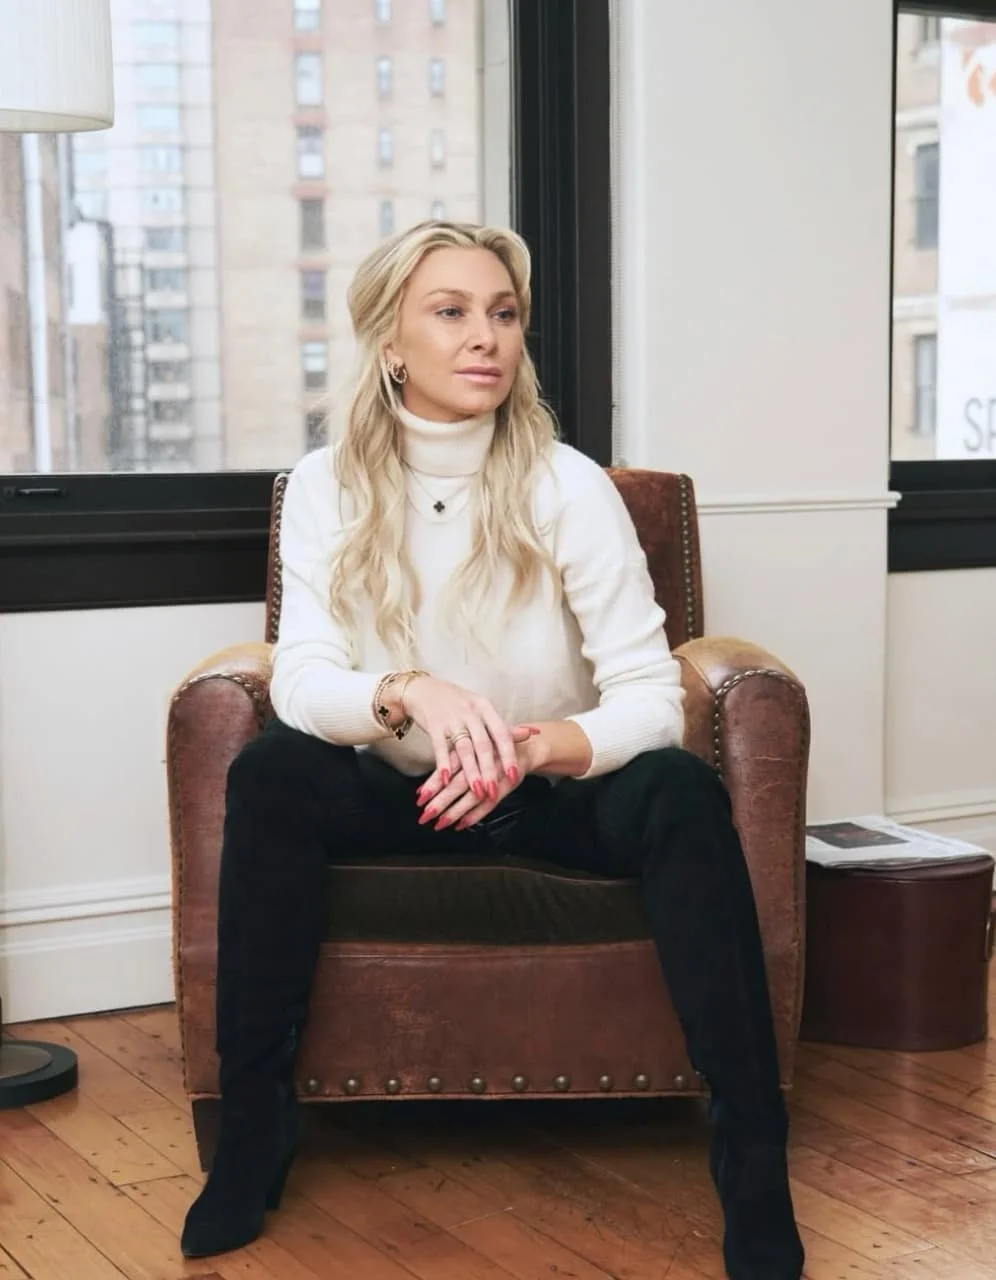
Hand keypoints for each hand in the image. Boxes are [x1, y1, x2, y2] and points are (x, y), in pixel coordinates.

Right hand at [402, 674, 536, 800]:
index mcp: (486, 707)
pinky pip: (440, 747)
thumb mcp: (482, 709)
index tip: (514, 775)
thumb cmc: (457, 702)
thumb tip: (534, 732)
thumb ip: (505, 725)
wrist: (423, 689)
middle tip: (495, 791)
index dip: (508, 755)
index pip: (502, 733)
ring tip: (477, 792)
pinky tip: (446, 780)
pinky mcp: (434, 724)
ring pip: (464, 748)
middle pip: (484, 744)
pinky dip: (443, 764)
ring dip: (471, 772)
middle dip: (490, 770)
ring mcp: (452, 718)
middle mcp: (471, 712)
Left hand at [416, 733, 546, 831]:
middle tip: (425, 815)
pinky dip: (475, 815)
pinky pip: (490, 804)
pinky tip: (461, 824)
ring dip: (455, 811)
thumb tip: (423, 788)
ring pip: (473, 796)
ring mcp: (496, 775)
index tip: (420, 796)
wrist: (527, 746)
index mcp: (471, 748)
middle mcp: (482, 761)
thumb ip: (448, 768)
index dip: (433, 782)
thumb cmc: (491, 748)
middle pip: (459, 784)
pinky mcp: (507, 786)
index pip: (449, 767)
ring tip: (439, 824)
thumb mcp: (470, 749)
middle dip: (441, 801)